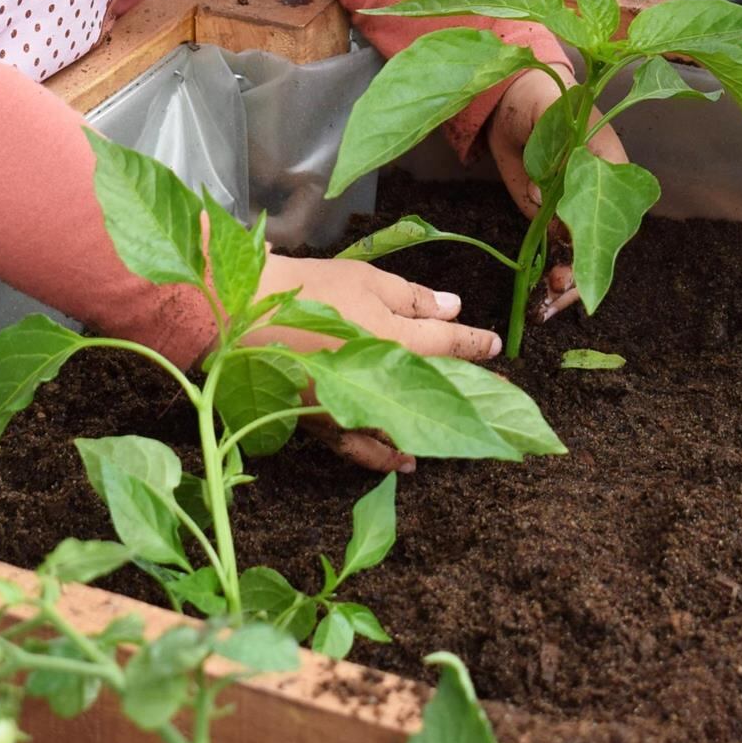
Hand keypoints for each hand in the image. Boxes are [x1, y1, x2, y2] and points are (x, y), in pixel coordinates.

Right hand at [244, 254, 502, 473]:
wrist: (241, 316)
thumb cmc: (307, 290)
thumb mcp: (366, 280)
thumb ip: (412, 298)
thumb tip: (453, 308)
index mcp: (397, 342)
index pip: (449, 344)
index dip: (475, 344)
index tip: (496, 345)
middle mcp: (382, 385)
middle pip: (439, 392)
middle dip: (472, 393)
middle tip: (500, 399)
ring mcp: (353, 411)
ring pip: (409, 430)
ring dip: (438, 433)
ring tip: (460, 437)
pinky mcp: (323, 426)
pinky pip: (362, 452)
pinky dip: (386, 459)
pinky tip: (404, 462)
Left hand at [488, 67, 629, 315]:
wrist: (511, 99)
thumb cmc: (540, 97)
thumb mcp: (548, 111)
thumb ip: (554, 146)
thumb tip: (546, 194)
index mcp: (612, 167)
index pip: (621, 214)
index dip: (602, 242)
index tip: (578, 259)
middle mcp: (600, 195)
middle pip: (603, 245)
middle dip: (584, 274)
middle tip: (557, 291)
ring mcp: (575, 208)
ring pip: (581, 257)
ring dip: (567, 285)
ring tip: (545, 304)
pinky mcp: (550, 217)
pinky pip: (557, 253)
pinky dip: (549, 278)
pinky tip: (540, 298)